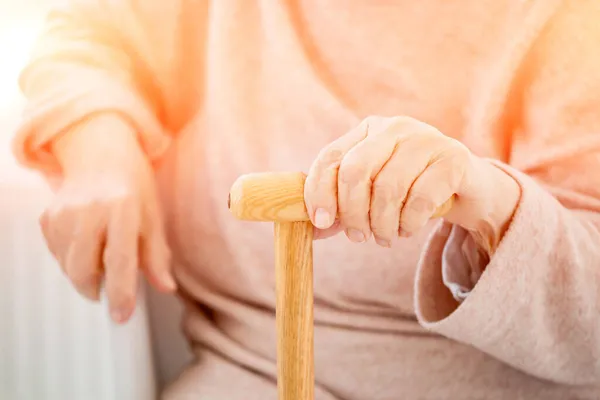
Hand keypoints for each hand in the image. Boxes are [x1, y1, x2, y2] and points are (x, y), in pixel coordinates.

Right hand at [40, 115, 175, 322]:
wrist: (101, 155)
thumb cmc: (134, 188)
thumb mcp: (153, 217)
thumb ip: (157, 255)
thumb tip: (166, 287)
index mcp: (122, 208)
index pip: (120, 260)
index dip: (121, 292)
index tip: (121, 316)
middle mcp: (89, 209)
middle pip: (84, 270)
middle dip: (97, 289)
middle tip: (110, 289)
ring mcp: (63, 212)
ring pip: (67, 266)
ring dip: (84, 276)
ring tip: (101, 258)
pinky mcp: (47, 216)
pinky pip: (56, 255)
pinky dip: (71, 260)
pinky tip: (86, 245)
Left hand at [304, 116, 519, 250]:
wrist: (469, 187)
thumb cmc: (412, 189)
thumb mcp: (374, 191)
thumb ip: (343, 203)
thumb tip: (312, 226)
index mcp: (368, 130)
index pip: (330, 158)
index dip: (319, 193)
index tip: (321, 222)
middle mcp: (395, 128)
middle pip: (355, 171)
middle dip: (351, 213)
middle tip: (359, 237)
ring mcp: (427, 139)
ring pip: (387, 189)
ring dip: (382, 224)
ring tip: (385, 237)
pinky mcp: (454, 159)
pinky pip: (419, 199)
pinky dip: (408, 223)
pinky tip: (408, 230)